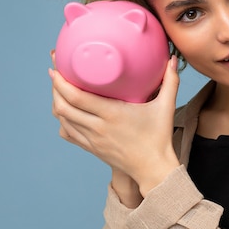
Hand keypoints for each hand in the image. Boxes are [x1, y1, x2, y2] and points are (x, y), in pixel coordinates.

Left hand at [49, 55, 181, 194]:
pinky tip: (66, 111)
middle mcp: (98, 127)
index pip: (77, 97)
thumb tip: (173, 60)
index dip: (61, 82)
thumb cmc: (160, 137)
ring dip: (57, 103)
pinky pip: (68, 133)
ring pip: (62, 120)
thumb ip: (170, 82)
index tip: (56, 68)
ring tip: (59, 90)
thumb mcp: (166, 108)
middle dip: (55, 89)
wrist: (154, 168)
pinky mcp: (92, 148)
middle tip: (56, 74)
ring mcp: (93, 140)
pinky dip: (63, 120)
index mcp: (113, 114)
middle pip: (63, 107)